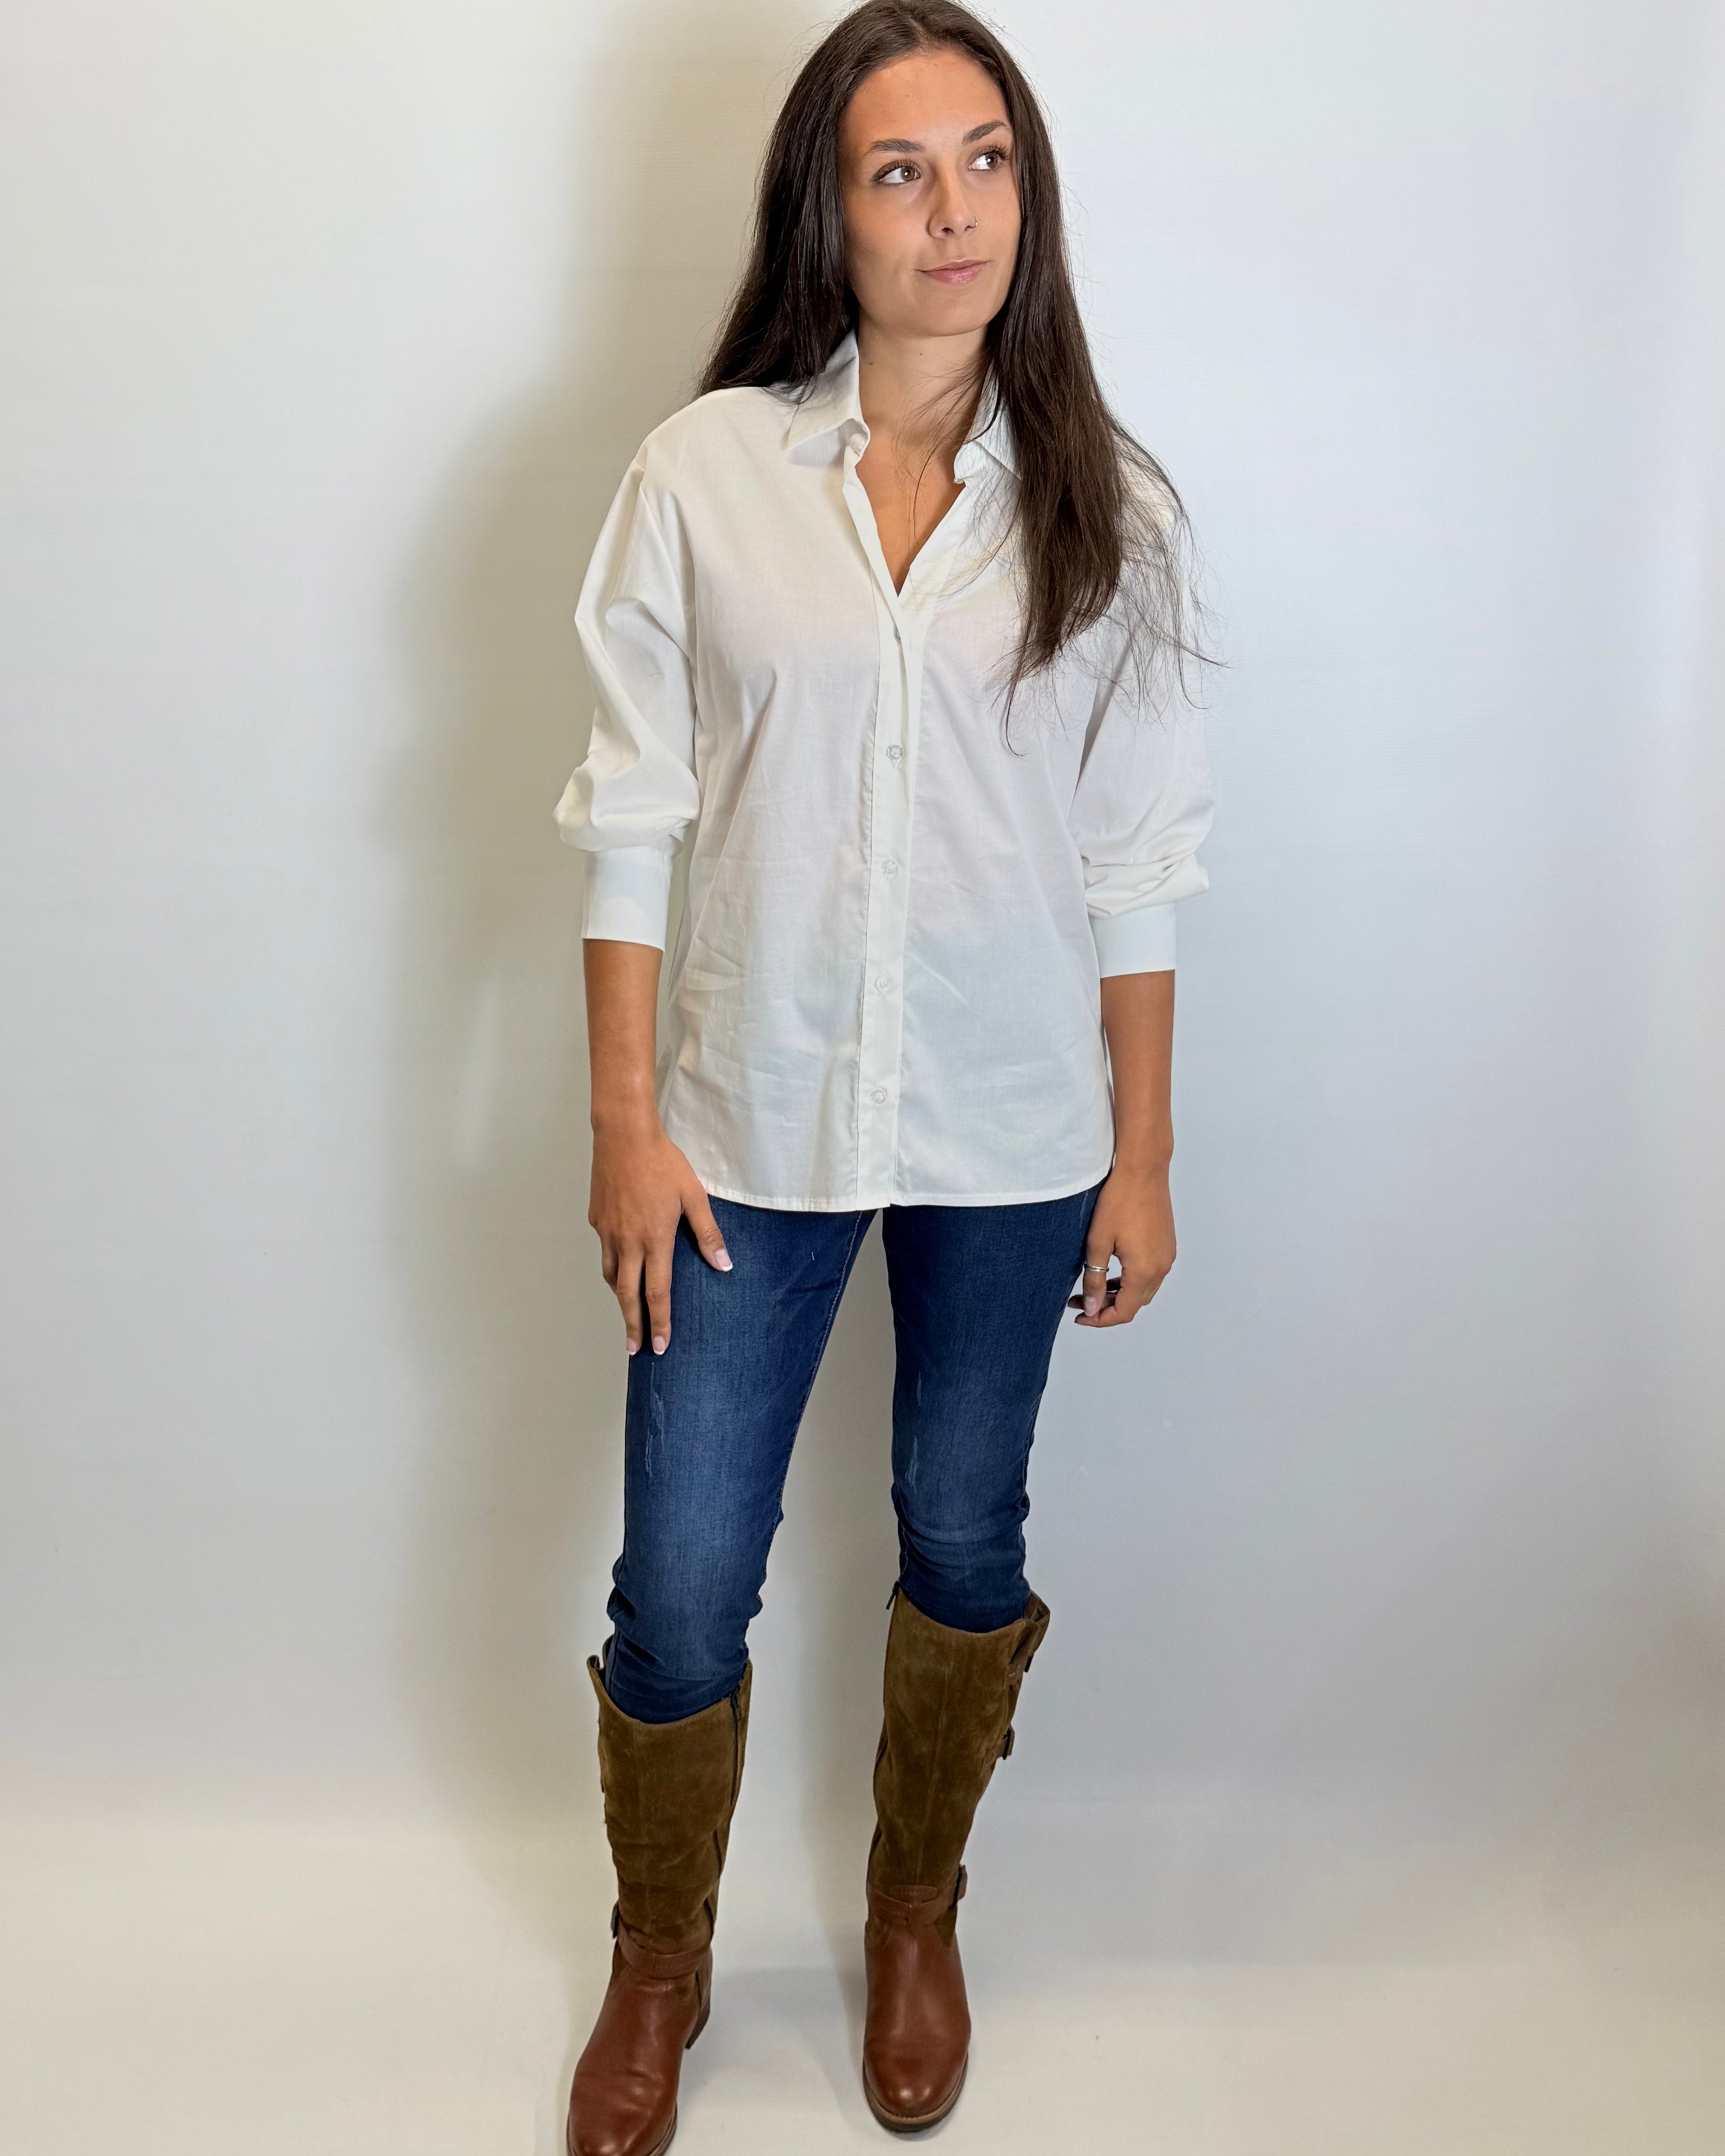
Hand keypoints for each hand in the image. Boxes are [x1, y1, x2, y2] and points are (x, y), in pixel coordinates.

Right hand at [588, 1120, 730, 1355]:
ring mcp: (609, 1232)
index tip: (661, 1345)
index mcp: (655, 1239)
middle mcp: (628, 1242)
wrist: (623, 1135)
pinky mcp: (597, 1220)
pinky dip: (614, 1269)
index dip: (660, 1322)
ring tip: (629, 1314)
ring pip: (613, 1276)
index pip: (657, 1293)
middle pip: (628, 1296)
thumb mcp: (693, 1196)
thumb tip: (723, 1264)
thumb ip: (708, 1233)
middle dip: (633, 1326)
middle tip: (635, 1350)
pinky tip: (622, 1268)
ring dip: (621, 1299)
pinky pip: (605, 1253)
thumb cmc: (662, 1163)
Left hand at [1069, 1160, 1174, 1327]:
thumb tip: (1092, 1308)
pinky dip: (1131, 1280)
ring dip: (1120, 1294)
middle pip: (1134, 1304)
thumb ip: (1095, 1280)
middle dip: (1107, 1307)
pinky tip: (1112, 1271)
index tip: (1079, 1316)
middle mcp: (1161, 1268)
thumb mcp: (1097, 1243)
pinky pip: (1150, 1274)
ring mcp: (1167, 1256)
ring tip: (1093, 1287)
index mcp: (1144, 1271)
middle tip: (1080, 1301)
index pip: (1123, 1312)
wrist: (1143, 1170)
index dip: (1100, 1319)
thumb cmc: (1118, 1201)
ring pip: (1143, 1290)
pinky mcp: (1167, 1246)